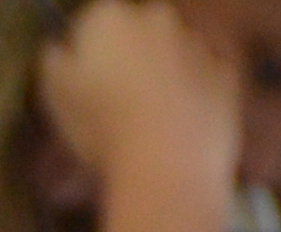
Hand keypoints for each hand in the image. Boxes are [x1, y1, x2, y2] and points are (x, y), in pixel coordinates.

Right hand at [38, 0, 244, 204]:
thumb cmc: (101, 129)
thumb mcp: (55, 100)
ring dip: (163, 69)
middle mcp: (156, 17)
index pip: (91, 22)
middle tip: (117, 98)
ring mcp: (197, 42)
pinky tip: (183, 117)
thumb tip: (59, 50)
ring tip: (151, 116)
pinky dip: (197, 86)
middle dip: (129, 53)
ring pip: (174, 49)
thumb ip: (54, 65)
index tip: (83, 82)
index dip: (85, 52)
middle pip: (137, 29)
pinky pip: (207, 71)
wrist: (168, 164)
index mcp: (110, 18)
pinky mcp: (226, 71)